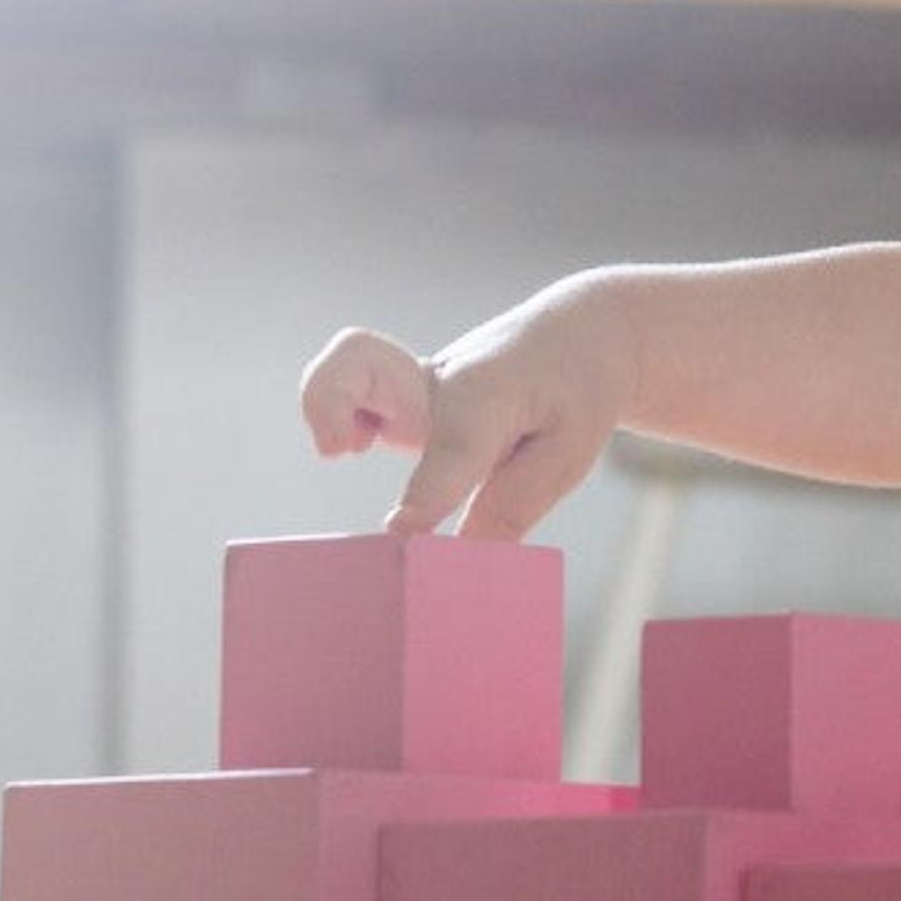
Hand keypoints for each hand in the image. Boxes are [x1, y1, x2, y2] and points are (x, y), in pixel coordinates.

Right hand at [298, 272, 634, 539]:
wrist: (578, 334)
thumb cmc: (577, 392)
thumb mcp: (569, 452)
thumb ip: (512, 507)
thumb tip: (464, 565)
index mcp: (490, 396)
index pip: (453, 443)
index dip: (429, 489)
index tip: (404, 532)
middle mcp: (440, 382)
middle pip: (363, 360)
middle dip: (329, 400)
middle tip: (338, 449)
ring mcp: (414, 383)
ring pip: (348, 362)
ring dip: (322, 400)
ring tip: (340, 448)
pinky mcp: (401, 394)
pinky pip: (348, 382)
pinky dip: (333, 407)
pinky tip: (357, 444)